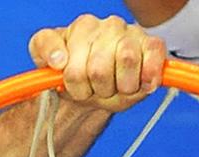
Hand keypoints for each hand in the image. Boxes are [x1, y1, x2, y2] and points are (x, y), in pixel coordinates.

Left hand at [29, 14, 165, 112]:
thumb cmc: (73, 72)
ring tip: (115, 86)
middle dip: (97, 89)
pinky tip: (140, 85)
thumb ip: (43, 48)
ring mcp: (132, 34)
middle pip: (99, 70)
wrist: (94, 87)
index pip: (75, 69)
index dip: (76, 86)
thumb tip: (59, 58)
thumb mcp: (46, 61)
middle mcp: (109, 26)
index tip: (74, 86)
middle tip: (96, 88)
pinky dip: (148, 76)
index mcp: (83, 27)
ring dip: (120, 87)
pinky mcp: (153, 45)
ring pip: (127, 61)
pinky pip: (155, 56)